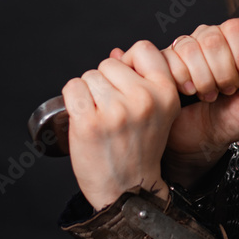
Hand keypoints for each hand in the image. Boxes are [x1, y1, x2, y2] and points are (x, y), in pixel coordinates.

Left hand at [62, 41, 179, 209]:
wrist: (129, 190)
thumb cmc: (140, 149)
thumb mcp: (158, 113)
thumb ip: (144, 81)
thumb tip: (116, 52)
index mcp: (166, 94)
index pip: (143, 48)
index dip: (129, 62)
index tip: (126, 82)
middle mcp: (143, 99)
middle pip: (109, 63)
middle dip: (106, 82)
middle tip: (113, 110)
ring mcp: (116, 111)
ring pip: (89, 75)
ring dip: (89, 92)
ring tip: (101, 116)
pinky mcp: (90, 123)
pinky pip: (73, 88)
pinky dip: (73, 99)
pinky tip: (84, 116)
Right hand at [112, 18, 238, 173]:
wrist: (203, 139)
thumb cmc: (232, 118)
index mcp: (235, 43)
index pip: (235, 27)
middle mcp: (209, 40)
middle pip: (212, 39)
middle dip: (222, 73)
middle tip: (226, 89)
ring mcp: (185, 49)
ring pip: (190, 49)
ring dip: (202, 80)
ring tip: (208, 94)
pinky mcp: (164, 62)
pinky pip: (170, 59)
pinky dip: (183, 82)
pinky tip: (189, 92)